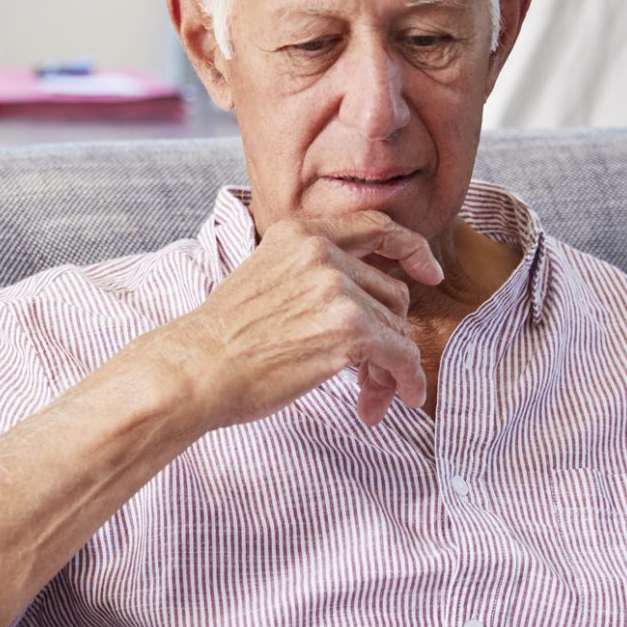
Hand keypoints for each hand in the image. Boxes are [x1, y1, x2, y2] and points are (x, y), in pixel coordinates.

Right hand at [135, 210, 443, 429]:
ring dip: (390, 365)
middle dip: (388, 334)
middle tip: (372, 372)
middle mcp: (323, 254)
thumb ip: (309, 276)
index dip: (410, 248)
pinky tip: (395, 399)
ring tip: (371, 395)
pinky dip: (404, 380)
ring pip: (397, 327)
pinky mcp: (350, 329)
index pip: (374, 227)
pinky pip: (400, 355)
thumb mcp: (264, 279)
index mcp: (300, 235)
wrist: (196, 368)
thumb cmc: (222, 340)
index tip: (429, 271)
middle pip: (390, 292)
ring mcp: (338, 289)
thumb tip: (364, 306)